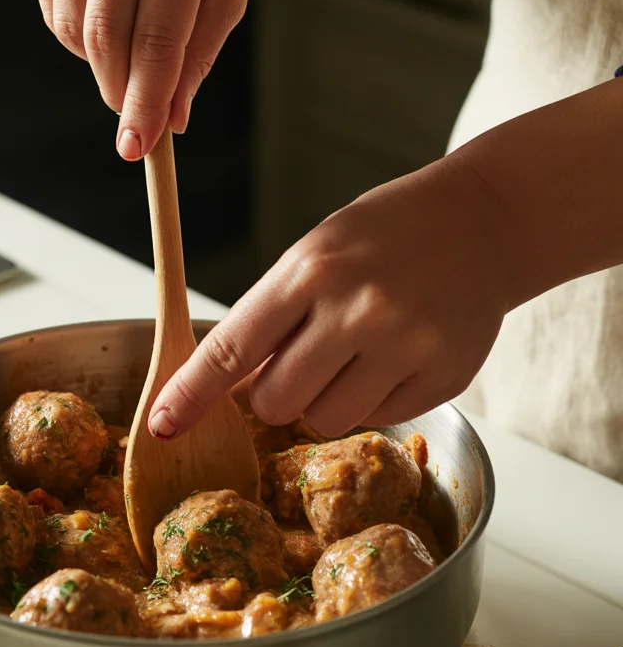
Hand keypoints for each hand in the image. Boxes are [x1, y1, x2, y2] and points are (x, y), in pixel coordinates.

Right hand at [29, 0, 270, 159]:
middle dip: (120, 91)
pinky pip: (55, 10)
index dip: (144, 102)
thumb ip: (197, 58)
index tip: (136, 147)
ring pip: (75, 29)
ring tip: (134, 42)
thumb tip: (167, 121)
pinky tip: (110, 12)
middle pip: (106, 38)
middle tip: (136, 114)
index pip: (156, 39)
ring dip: (102, 62)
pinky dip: (79, 33)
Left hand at [149, 154, 512, 438]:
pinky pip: (377, 421)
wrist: (485, 221)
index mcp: (311, 270)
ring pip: (325, 420)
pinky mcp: (443, 378)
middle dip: (274, 394)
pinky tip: (392, 357)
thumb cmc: (385, 234)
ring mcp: (404, 347)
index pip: (232, 347)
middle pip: (275, 402)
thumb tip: (227, 385)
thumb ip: (271, 317)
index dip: (191, 394)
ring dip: (323, 402)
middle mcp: (357, 310)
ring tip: (353, 354)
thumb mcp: (316, 253)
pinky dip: (371, 401)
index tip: (162, 425)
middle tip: (302, 360)